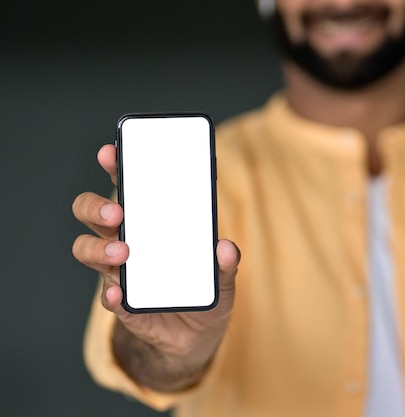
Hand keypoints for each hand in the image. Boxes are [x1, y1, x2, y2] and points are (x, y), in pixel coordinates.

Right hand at [73, 144, 239, 390]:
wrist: (195, 335)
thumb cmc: (204, 290)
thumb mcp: (223, 275)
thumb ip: (227, 261)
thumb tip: (225, 247)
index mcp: (151, 222)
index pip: (129, 186)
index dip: (117, 166)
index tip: (112, 152)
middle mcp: (128, 240)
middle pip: (94, 213)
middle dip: (98, 206)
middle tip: (118, 211)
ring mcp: (120, 271)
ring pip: (89, 249)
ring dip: (100, 247)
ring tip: (124, 251)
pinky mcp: (123, 303)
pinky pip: (109, 296)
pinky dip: (113, 294)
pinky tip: (121, 292)